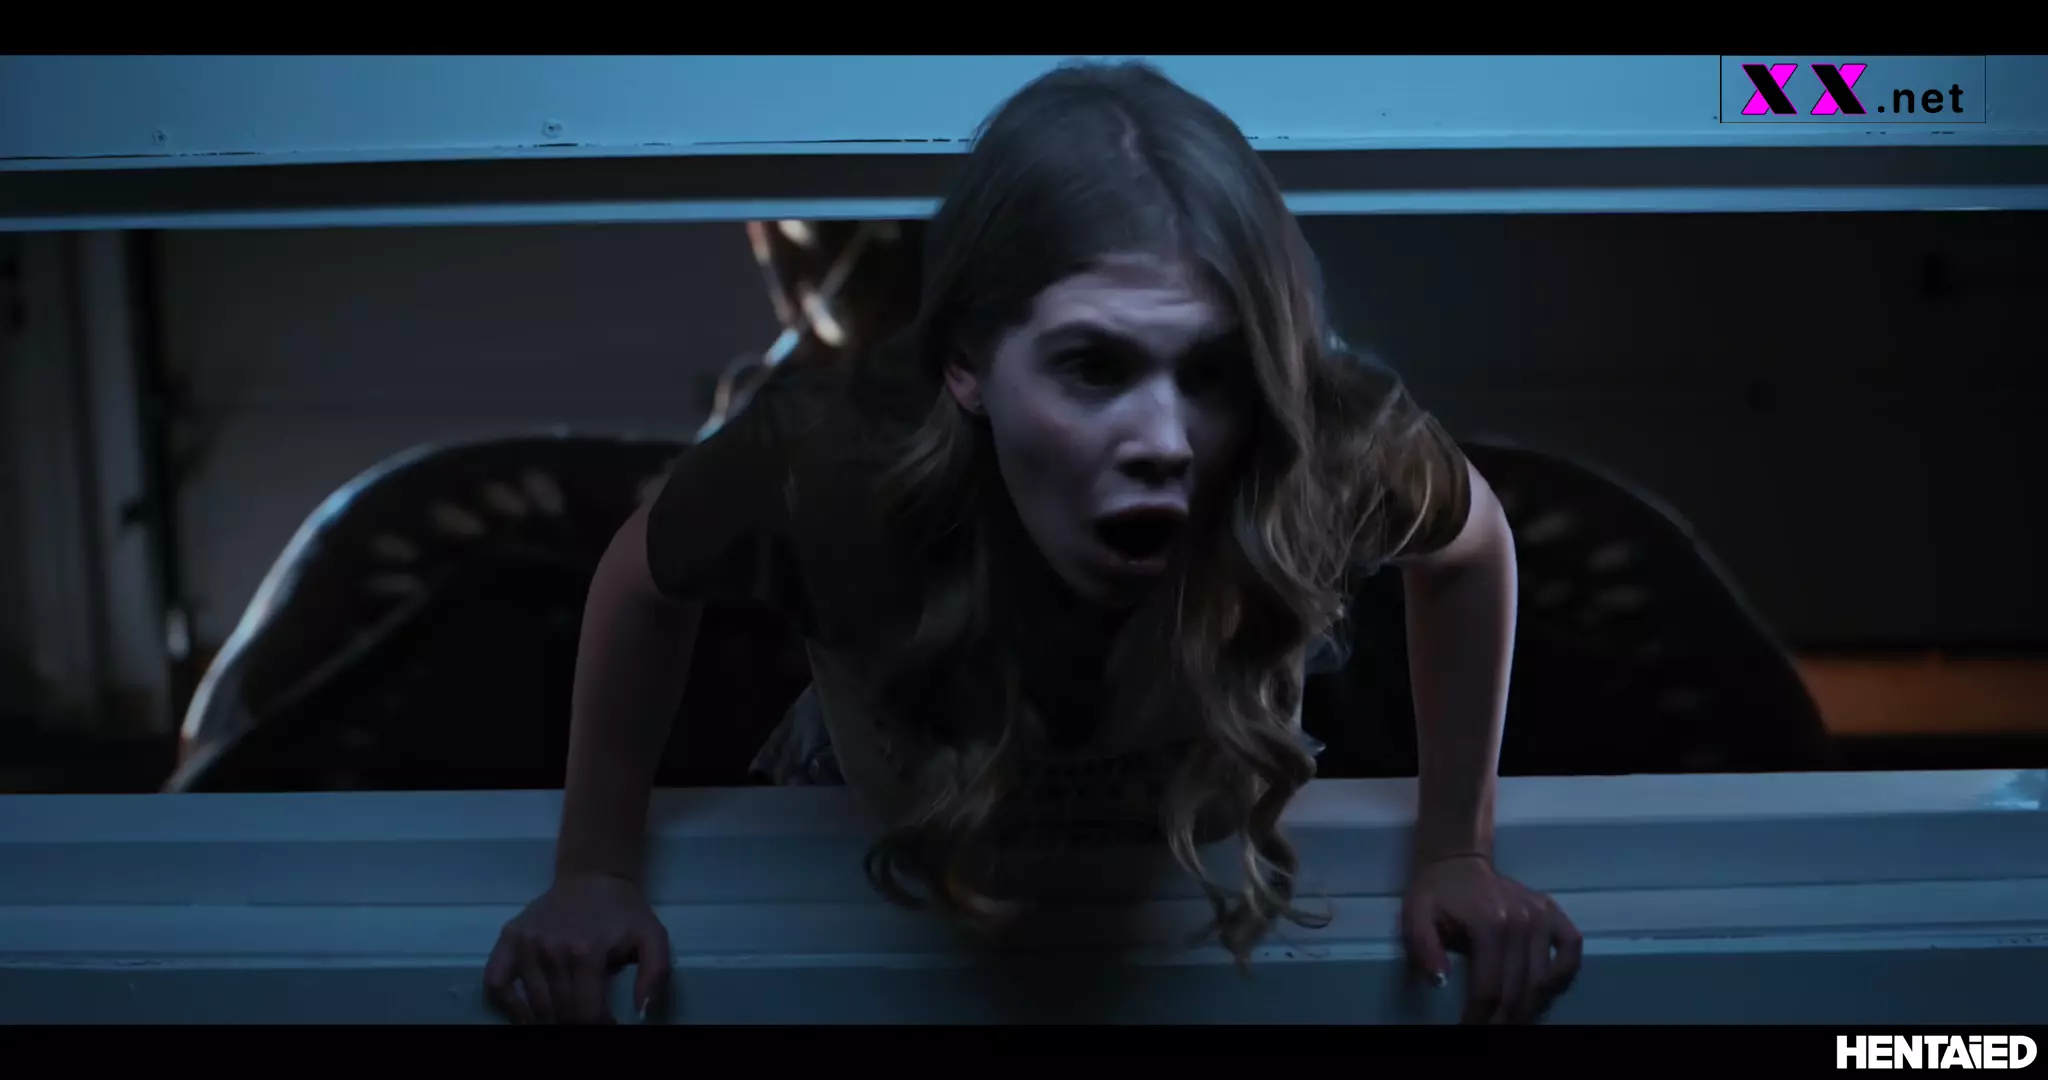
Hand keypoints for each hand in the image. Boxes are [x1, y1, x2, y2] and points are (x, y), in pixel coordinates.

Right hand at [484, 872, 671, 1023]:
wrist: (593, 874)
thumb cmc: (623, 910)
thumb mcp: (653, 936)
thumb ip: (655, 974)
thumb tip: (641, 1012)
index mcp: (587, 952)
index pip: (587, 1012)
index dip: (600, 1026)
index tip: (608, 1024)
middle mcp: (552, 950)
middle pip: (561, 1011)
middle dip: (577, 1021)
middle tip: (588, 1016)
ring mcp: (527, 944)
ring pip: (534, 1003)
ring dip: (550, 1017)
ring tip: (566, 1015)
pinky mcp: (510, 938)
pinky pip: (496, 982)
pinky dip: (508, 1005)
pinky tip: (525, 1015)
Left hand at [1400, 854, 1581, 1023]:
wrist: (1457, 861)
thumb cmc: (1436, 893)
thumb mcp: (1415, 916)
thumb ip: (1424, 948)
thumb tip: (1441, 981)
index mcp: (1490, 923)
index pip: (1490, 987)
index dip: (1480, 1016)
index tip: (1469, 1028)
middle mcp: (1523, 920)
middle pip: (1520, 989)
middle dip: (1504, 1018)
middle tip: (1491, 1029)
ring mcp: (1542, 916)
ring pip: (1545, 979)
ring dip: (1529, 1006)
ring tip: (1512, 1018)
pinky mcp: (1553, 912)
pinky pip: (1570, 951)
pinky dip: (1562, 976)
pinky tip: (1544, 990)